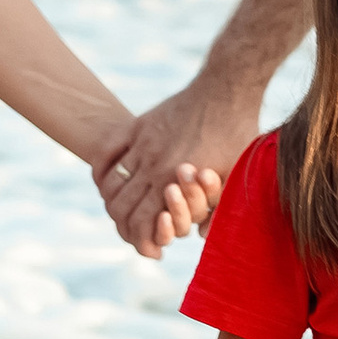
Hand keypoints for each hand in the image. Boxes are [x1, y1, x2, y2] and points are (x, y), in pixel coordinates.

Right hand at [93, 80, 258, 256]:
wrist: (227, 87)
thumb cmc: (237, 132)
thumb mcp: (235, 175)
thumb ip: (217, 207)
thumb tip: (200, 235)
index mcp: (175, 180)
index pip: (143, 223)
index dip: (144, 242)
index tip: (152, 251)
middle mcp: (152, 163)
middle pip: (121, 208)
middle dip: (126, 230)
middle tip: (136, 237)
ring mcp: (142, 143)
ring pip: (111, 184)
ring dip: (112, 204)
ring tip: (121, 215)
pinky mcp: (139, 125)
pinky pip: (106, 152)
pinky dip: (100, 172)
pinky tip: (106, 183)